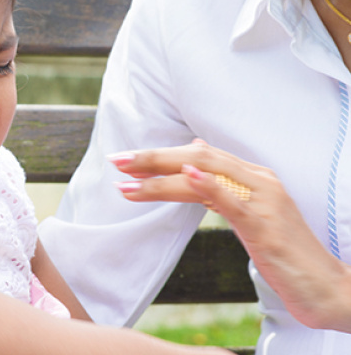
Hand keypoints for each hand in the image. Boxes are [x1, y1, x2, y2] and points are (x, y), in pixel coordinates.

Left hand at [109, 140, 350, 332]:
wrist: (325, 287)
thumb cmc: (283, 251)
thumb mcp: (250, 214)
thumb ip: (222, 187)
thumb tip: (190, 162)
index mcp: (253, 176)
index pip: (199, 155)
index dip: (161, 155)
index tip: (127, 161)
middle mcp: (258, 180)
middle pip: (197, 158)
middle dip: (153, 159)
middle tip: (117, 161)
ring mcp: (264, 200)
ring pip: (206, 174)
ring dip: (162, 175)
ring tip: (127, 180)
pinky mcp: (266, 225)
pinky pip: (233, 199)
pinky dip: (207, 185)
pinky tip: (183, 176)